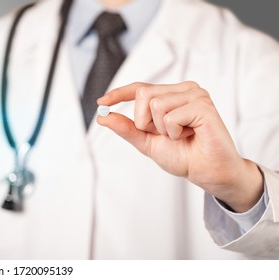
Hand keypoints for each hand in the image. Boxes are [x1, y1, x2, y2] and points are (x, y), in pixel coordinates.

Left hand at [97, 81, 262, 211]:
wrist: (207, 172)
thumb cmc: (183, 156)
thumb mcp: (147, 142)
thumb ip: (127, 129)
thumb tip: (103, 117)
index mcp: (171, 95)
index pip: (140, 88)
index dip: (119, 93)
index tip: (101, 102)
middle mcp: (184, 90)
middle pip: (144, 94)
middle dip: (145, 121)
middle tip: (166, 135)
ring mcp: (195, 95)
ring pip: (155, 104)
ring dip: (162, 129)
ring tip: (181, 136)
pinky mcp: (203, 105)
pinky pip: (170, 117)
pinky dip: (174, 132)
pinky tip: (190, 135)